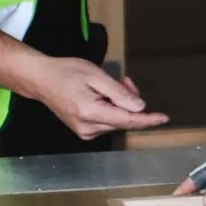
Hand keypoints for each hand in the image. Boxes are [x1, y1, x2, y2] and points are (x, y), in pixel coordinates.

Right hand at [28, 57, 167, 140]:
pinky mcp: (84, 131)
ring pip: (117, 121)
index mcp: (91, 113)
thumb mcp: (95, 75)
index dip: (148, 120)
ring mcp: (85, 132)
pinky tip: (105, 96)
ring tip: (113, 84)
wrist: (41, 80)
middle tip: (125, 80)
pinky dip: (112, 109)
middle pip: (123, 120)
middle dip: (131, 102)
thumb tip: (139, 108)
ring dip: (121, 104)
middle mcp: (88, 128)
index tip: (164, 118)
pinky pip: (108, 122)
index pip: (127, 121)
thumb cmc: (66, 73)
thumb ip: (118, 93)